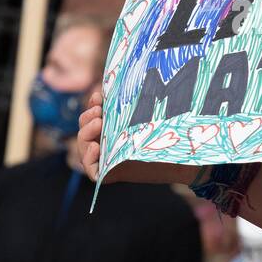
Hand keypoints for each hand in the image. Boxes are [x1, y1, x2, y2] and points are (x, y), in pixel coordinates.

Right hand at [77, 90, 198, 185]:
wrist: (177, 159)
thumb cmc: (163, 135)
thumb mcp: (142, 115)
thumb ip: (128, 104)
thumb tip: (113, 86)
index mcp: (111, 129)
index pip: (93, 115)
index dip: (92, 105)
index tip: (98, 96)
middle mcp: (106, 143)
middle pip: (85, 129)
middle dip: (88, 117)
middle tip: (98, 111)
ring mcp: (105, 159)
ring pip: (84, 146)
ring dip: (86, 133)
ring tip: (98, 124)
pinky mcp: (108, 174)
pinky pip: (91, 169)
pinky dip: (88, 158)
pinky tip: (95, 147)